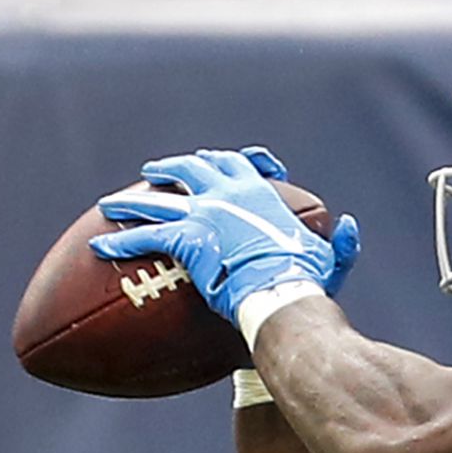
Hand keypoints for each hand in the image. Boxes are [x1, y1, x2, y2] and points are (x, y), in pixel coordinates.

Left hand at [88, 147, 360, 324]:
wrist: (283, 291)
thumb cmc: (308, 281)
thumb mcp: (332, 259)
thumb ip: (341, 242)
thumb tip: (350, 223)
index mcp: (260, 194)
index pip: (240, 164)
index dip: (224, 161)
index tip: (211, 161)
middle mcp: (228, 194)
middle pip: (192, 168)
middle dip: (171, 167)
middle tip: (154, 171)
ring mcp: (204, 213)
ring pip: (157, 199)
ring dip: (131, 201)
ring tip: (110, 206)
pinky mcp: (186, 238)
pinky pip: (145, 235)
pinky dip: (121, 241)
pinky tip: (100, 248)